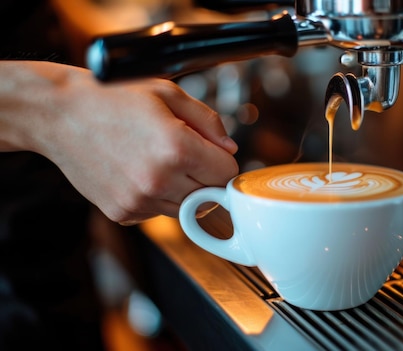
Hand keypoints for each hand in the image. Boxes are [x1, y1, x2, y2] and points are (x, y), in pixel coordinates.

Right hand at [0, 61, 238, 222]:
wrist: (61, 115)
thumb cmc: (113, 99)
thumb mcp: (168, 93)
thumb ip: (209, 121)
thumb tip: (230, 148)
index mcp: (177, 148)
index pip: (227, 173)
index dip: (222, 160)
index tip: (210, 152)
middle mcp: (159, 180)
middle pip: (210, 196)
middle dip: (205, 177)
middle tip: (185, 156)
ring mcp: (139, 200)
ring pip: (186, 210)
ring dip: (183, 191)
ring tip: (160, 163)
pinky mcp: (123, 212)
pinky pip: (158, 213)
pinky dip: (157, 198)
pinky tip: (139, 173)